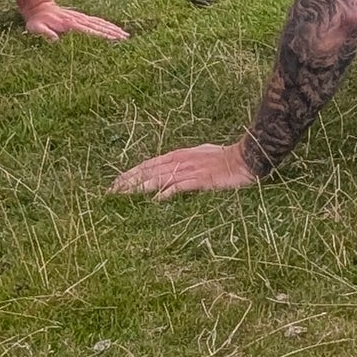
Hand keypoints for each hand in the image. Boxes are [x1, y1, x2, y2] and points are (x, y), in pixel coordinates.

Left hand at [24, 2, 129, 41]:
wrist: (39, 7)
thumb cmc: (37, 21)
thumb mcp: (36, 28)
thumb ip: (44, 33)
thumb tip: (54, 39)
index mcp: (70, 24)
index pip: (89, 31)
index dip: (102, 35)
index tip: (113, 39)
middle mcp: (78, 20)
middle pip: (99, 26)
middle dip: (113, 32)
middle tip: (126, 38)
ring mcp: (81, 18)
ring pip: (100, 23)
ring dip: (113, 29)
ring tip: (125, 35)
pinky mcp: (81, 18)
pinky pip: (97, 22)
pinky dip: (107, 25)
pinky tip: (114, 29)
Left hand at [110, 141, 252, 198]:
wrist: (246, 158)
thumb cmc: (225, 157)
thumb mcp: (200, 156)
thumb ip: (185, 163)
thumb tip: (172, 172)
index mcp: (178, 156)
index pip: (148, 165)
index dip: (131, 174)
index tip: (116, 183)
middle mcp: (179, 161)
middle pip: (147, 171)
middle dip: (127, 181)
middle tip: (110, 192)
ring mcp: (189, 171)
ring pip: (158, 179)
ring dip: (139, 187)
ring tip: (123, 196)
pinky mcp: (201, 180)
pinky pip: (180, 187)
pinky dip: (167, 193)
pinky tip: (155, 200)